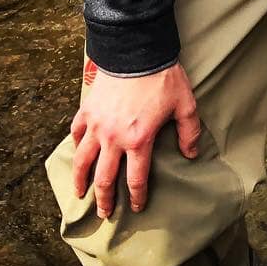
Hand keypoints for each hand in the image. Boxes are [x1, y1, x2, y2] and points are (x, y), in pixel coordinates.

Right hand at [70, 59, 201, 217]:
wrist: (137, 52)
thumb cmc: (164, 78)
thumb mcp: (185, 105)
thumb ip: (189, 133)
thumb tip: (190, 155)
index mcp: (139, 140)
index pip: (136, 179)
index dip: (137, 197)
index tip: (137, 208)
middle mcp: (113, 138)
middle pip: (105, 179)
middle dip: (104, 200)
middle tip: (104, 213)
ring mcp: (97, 125)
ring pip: (83, 161)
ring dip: (81, 181)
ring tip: (80, 194)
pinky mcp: (87, 110)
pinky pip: (76, 134)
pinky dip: (75, 147)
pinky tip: (77, 155)